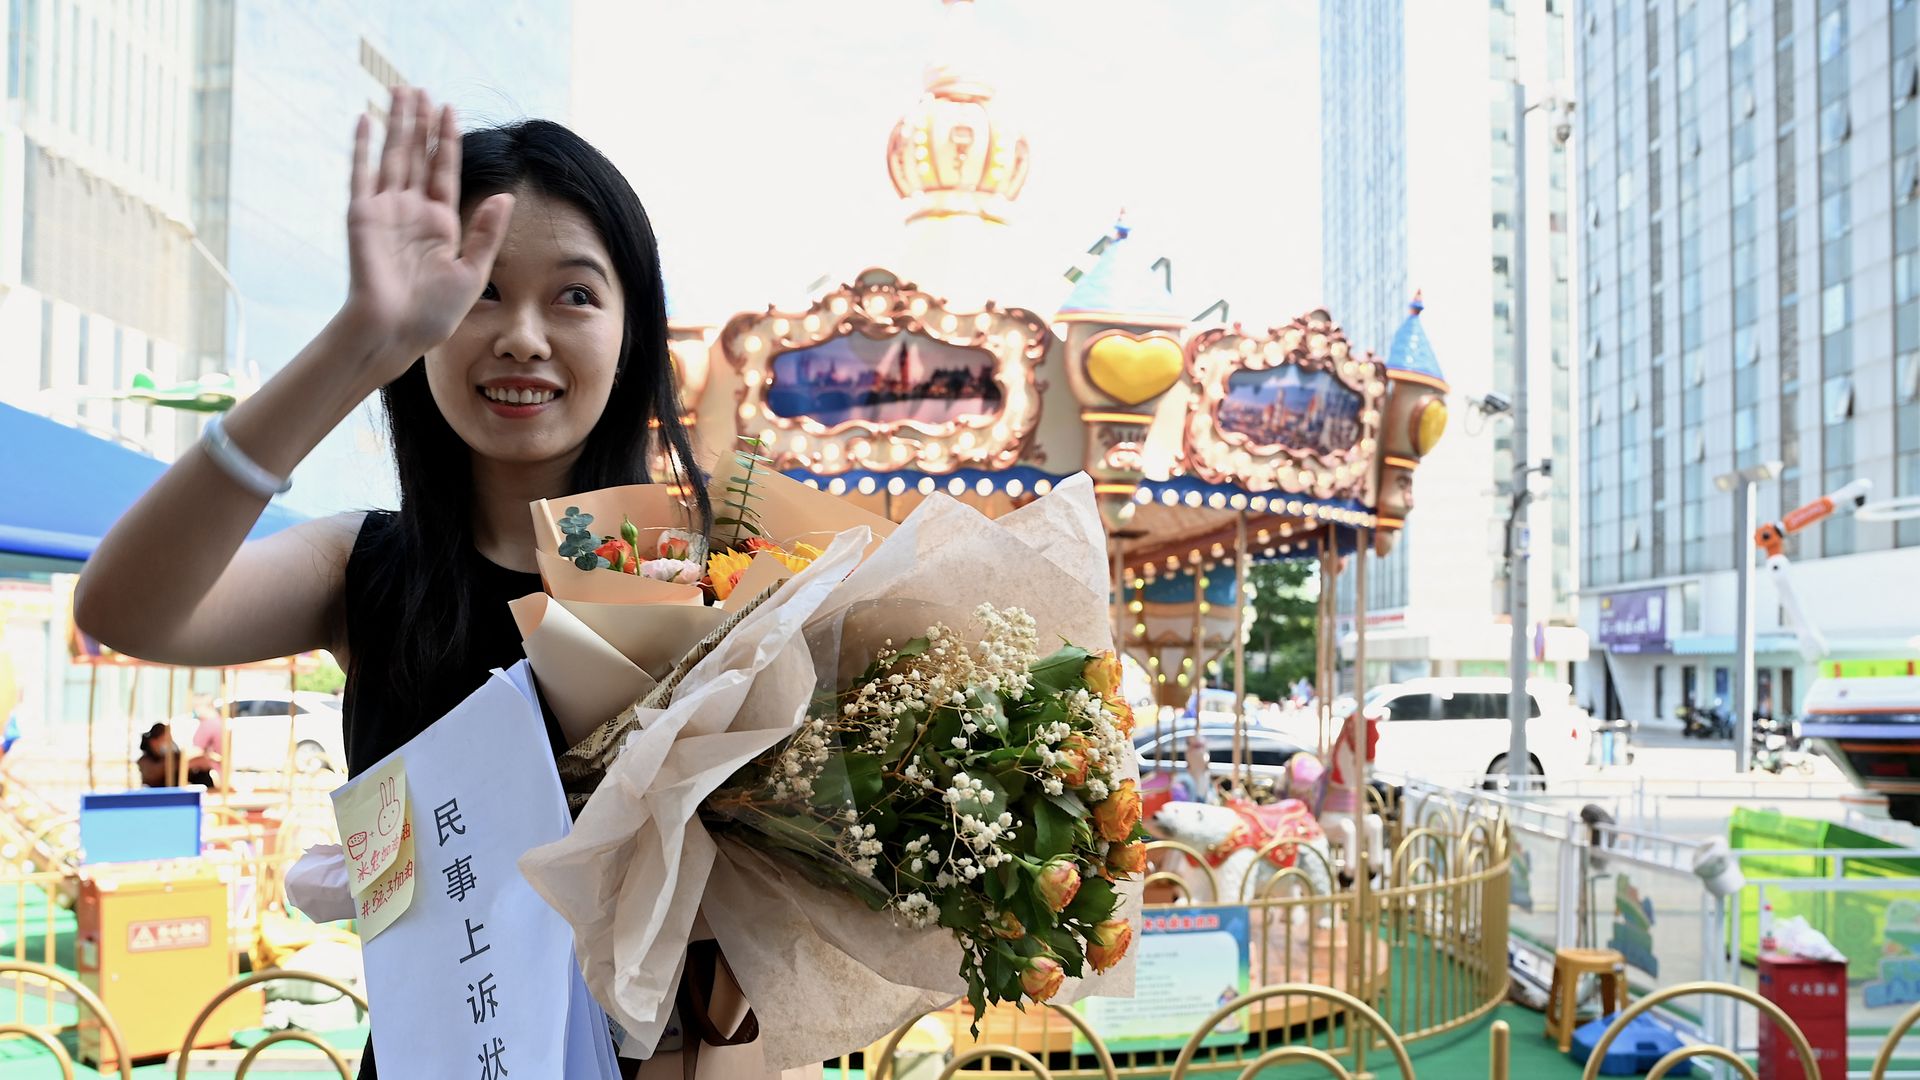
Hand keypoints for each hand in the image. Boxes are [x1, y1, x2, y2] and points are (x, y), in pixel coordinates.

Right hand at [341, 86, 513, 381]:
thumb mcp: (472, 272)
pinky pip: (362, 174)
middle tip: (421, 88)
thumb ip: (486, 233)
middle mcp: (412, 211)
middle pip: (418, 155)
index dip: (446, 139)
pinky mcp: (363, 216)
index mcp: (440, 222)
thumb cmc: (433, 313)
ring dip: (397, 124)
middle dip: (420, 122)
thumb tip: (505, 196)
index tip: (450, 108)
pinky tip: (366, 120)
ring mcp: (386, 210)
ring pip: (394, 156)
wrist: (396, 332)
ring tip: (402, 92)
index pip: (445, 170)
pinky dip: (363, 147)